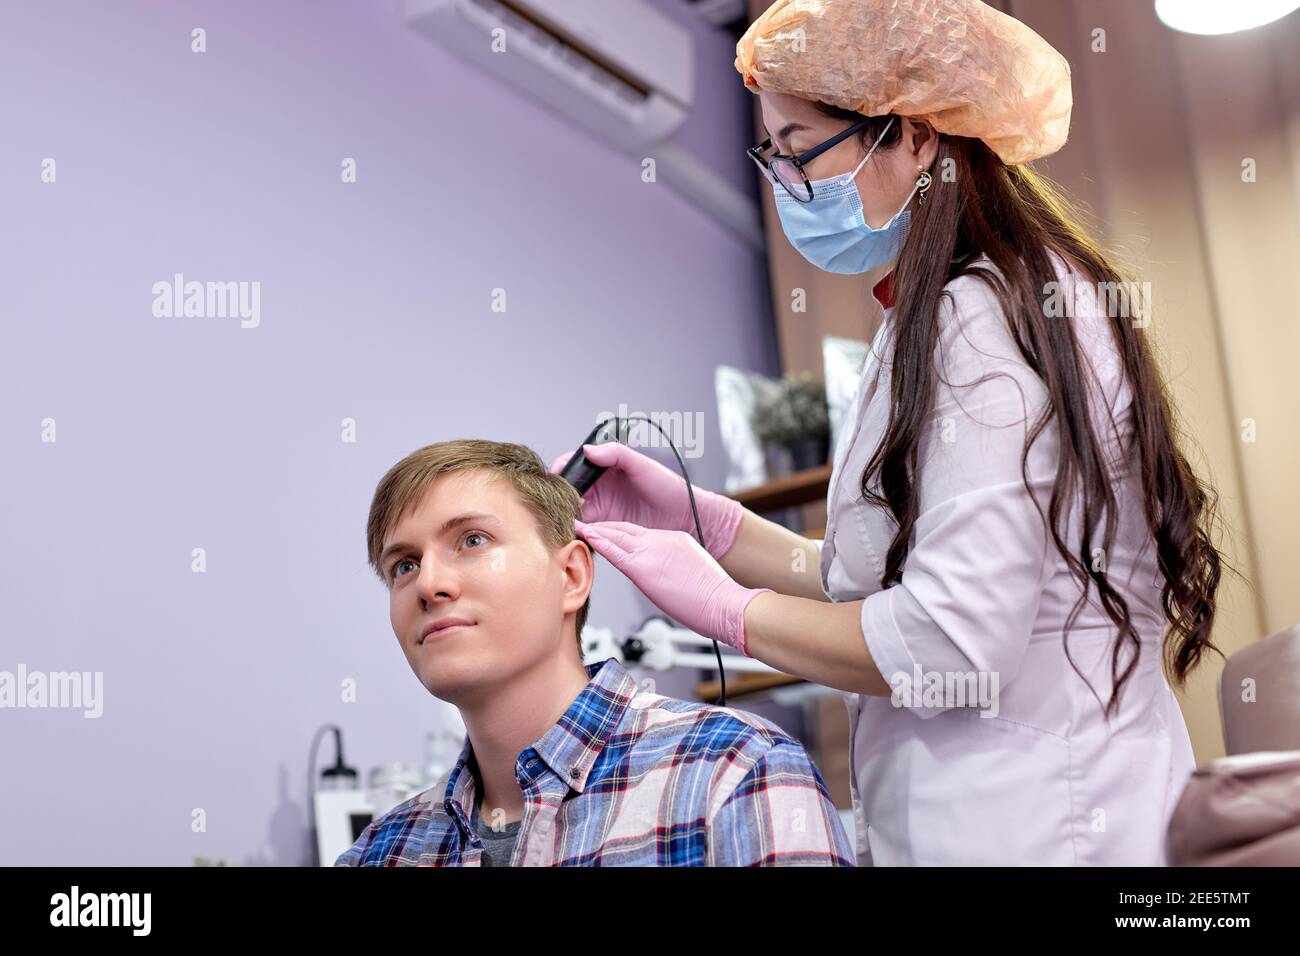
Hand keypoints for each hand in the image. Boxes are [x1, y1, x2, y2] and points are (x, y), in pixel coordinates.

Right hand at [550, 443, 743, 560]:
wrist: (687, 517)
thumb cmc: (669, 487)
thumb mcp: (642, 465)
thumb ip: (616, 454)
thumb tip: (589, 450)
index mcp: (604, 470)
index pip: (573, 467)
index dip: (561, 472)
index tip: (555, 479)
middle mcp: (598, 490)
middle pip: (566, 491)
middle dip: (558, 496)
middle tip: (559, 502)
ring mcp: (601, 511)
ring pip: (571, 512)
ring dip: (565, 515)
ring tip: (563, 518)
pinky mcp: (605, 530)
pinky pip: (584, 531)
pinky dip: (576, 532)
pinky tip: (573, 532)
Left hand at [576, 520, 770, 655]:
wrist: (725, 603)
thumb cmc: (715, 597)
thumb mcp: (692, 570)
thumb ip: (672, 567)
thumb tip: (661, 577)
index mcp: (674, 540)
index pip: (638, 533)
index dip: (619, 531)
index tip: (605, 530)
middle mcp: (661, 540)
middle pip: (624, 529)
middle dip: (603, 526)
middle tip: (583, 521)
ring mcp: (652, 551)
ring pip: (616, 535)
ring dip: (595, 530)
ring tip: (576, 523)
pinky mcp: (644, 566)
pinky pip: (614, 550)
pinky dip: (597, 540)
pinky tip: (584, 533)